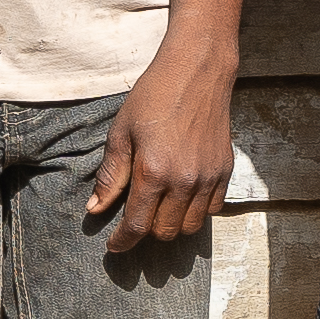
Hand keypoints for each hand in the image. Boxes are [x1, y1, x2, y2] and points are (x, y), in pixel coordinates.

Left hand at [89, 47, 236, 249]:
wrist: (197, 72)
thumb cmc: (154, 97)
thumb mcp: (121, 132)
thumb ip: (110, 175)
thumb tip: (94, 209)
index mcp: (154, 172)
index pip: (137, 225)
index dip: (123, 241)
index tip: (114, 246)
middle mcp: (185, 181)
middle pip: (164, 232)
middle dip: (145, 232)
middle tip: (134, 218)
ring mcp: (208, 178)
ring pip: (189, 227)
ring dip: (171, 226)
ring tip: (158, 209)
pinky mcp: (225, 171)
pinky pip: (212, 210)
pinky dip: (195, 212)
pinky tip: (182, 197)